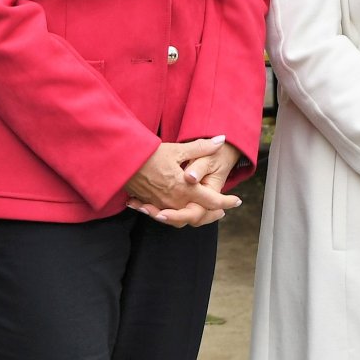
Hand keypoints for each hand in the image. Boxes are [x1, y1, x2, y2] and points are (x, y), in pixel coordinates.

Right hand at [125, 136, 241, 225]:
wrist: (122, 162)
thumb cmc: (150, 155)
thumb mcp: (178, 149)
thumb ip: (201, 147)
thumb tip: (221, 140)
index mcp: (184, 189)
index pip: (212, 200)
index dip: (226, 202)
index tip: (237, 201)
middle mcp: (174, 201)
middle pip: (198, 215)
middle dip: (212, 214)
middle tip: (222, 210)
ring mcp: (160, 205)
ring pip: (181, 219)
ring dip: (194, 216)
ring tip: (203, 210)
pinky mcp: (148, 204)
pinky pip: (164, 215)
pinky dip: (175, 215)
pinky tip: (178, 209)